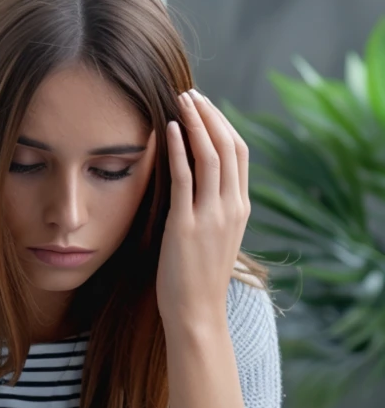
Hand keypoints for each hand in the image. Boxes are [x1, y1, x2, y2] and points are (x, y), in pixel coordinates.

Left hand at [156, 88, 250, 329]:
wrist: (197, 314)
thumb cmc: (196, 281)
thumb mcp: (212, 240)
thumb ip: (208, 211)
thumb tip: (192, 189)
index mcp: (240, 209)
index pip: (239, 154)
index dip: (222, 125)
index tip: (203, 107)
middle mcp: (231, 207)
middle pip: (229, 146)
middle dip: (210, 115)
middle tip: (190, 93)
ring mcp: (212, 216)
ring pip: (211, 155)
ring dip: (195, 123)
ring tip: (180, 100)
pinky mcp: (187, 225)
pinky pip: (185, 177)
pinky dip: (178, 149)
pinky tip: (168, 130)